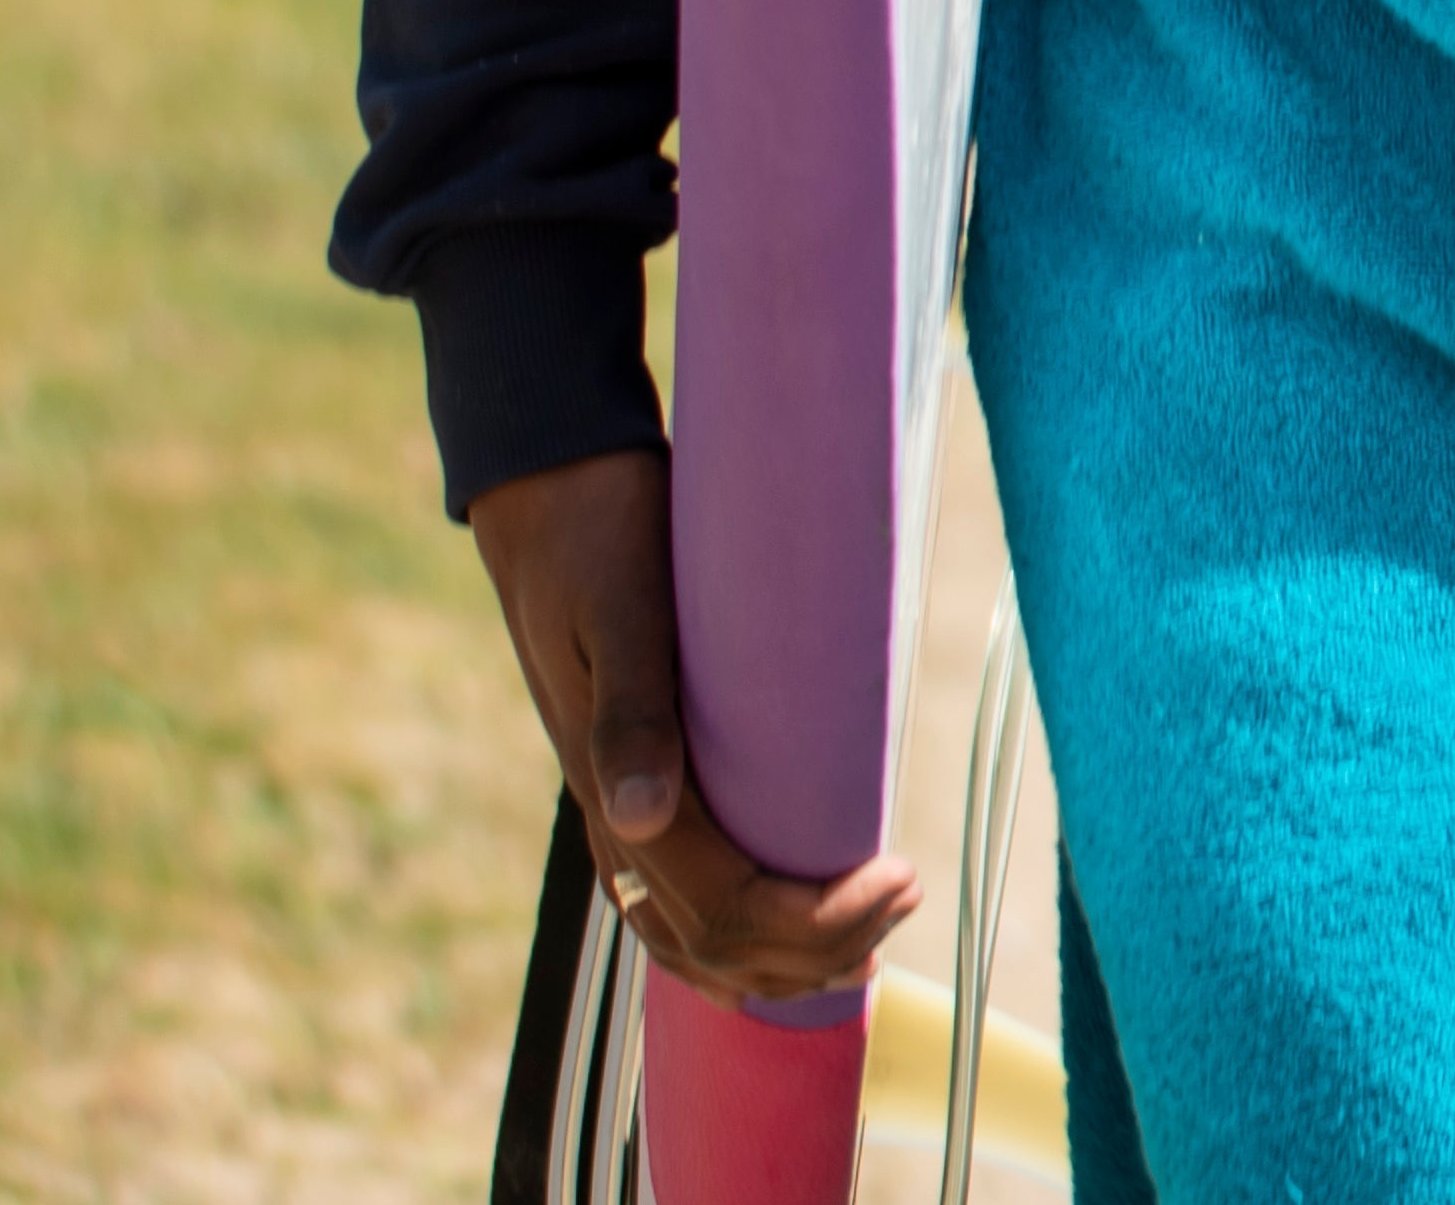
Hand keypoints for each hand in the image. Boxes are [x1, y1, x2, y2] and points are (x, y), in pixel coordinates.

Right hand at [469, 447, 917, 1006]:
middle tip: (907, 894)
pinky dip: (735, 945)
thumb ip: (631, 707)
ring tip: (867, 934)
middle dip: (819, 947)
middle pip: (715, 945)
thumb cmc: (599, 532)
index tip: (899, 875)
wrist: (547, 494)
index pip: (724, 908)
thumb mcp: (623, 604)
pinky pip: (673, 909)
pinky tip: (783, 934)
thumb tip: (644, 818)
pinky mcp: (627, 790)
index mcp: (612, 784)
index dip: (816, 919)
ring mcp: (614, 812)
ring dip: (783, 961)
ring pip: (691, 944)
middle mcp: (611, 818)